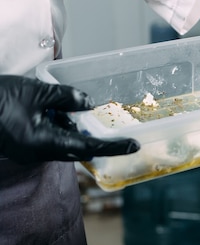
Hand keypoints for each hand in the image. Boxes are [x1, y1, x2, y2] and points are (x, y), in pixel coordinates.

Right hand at [0, 75, 139, 163]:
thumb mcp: (34, 92)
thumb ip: (65, 97)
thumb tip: (87, 104)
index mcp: (43, 143)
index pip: (87, 148)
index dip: (112, 147)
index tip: (133, 146)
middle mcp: (38, 152)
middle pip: (76, 148)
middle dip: (93, 137)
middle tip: (112, 129)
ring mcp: (28, 150)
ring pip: (62, 142)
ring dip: (73, 128)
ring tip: (77, 109)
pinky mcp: (22, 144)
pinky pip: (48, 138)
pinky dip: (58, 125)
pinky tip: (57, 109)